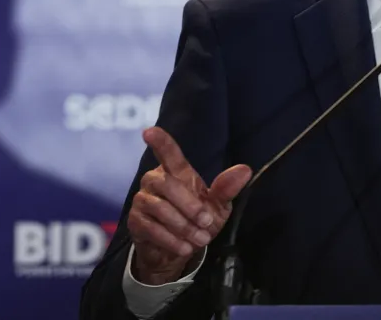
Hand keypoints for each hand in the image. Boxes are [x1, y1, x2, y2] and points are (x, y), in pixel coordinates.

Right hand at [127, 126, 251, 284]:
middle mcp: (155, 181)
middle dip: (189, 205)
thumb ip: (226, 189)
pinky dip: (170, 239)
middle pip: (166, 184)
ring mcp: (142, 200)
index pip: (168, 153)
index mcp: (177, 172)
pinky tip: (184, 248)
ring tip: (200, 239)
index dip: (160, 142)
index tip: (149, 131)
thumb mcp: (218, 207)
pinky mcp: (135, 221)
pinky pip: (150, 228)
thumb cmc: (199, 221)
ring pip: (159, 208)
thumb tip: (245, 170)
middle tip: (207, 222)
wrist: (181, 250)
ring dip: (182, 226)